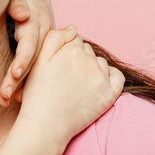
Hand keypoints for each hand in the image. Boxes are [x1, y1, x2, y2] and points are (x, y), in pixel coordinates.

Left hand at [0, 0, 54, 107]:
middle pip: (33, 60)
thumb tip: (22, 14)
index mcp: (37, 18)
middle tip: (4, 97)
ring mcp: (43, 41)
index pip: (30, 42)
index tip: (16, 73)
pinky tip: (15, 96)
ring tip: (6, 100)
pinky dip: (26, 80)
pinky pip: (34, 65)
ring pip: (35, 65)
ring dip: (21, 84)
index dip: (24, 58)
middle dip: (19, 80)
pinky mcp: (40, 47)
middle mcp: (43, 32)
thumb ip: (16, 1)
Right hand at [15, 25, 124, 154]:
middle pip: (86, 50)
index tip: (56, 66)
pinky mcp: (109, 94)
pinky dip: (110, 77)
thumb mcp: (38, 61)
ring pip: (100, 63)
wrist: (46, 126)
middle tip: (63, 78)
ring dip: (91, 68)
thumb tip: (74, 27)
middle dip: (77, 59)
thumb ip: (55, 38)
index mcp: (71, 50)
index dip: (63, 51)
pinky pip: (117, 77)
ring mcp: (101, 78)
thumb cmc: (38, 94)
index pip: (73, 39)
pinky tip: (97, 84)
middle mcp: (89, 61)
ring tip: (75, 85)